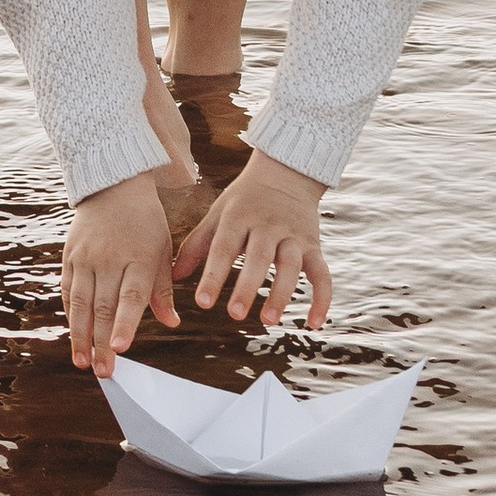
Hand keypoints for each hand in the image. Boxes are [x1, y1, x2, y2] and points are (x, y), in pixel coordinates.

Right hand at [62, 173, 178, 374]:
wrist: (113, 186)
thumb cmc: (144, 223)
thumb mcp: (162, 250)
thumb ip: (162, 288)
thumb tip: (171, 322)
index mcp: (139, 257)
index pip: (131, 296)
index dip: (125, 323)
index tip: (119, 348)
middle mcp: (110, 259)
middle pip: (103, 306)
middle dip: (101, 342)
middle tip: (103, 371)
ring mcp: (86, 257)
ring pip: (80, 302)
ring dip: (80, 335)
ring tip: (82, 362)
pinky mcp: (70, 256)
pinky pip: (67, 290)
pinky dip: (70, 315)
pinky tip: (73, 335)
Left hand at [174, 149, 331, 333]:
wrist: (287, 172)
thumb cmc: (245, 199)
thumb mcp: (218, 213)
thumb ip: (196, 245)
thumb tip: (172, 277)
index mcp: (239, 217)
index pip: (224, 247)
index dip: (213, 275)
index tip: (202, 302)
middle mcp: (268, 226)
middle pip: (259, 257)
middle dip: (248, 286)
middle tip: (235, 314)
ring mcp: (294, 236)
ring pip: (291, 265)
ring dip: (281, 293)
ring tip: (269, 319)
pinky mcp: (314, 245)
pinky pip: (322, 273)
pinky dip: (322, 298)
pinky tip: (315, 323)